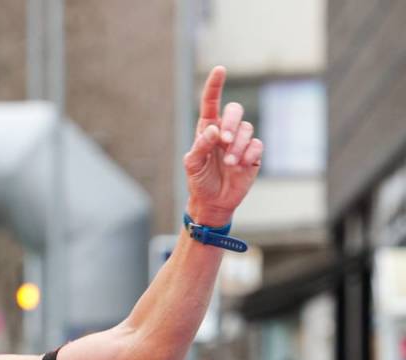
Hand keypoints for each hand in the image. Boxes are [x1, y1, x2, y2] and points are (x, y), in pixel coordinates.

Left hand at [183, 66, 262, 226]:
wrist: (213, 201)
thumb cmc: (199, 180)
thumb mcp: (192, 164)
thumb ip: (200, 146)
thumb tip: (213, 129)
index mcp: (207, 129)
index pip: (211, 102)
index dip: (215, 85)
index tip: (220, 69)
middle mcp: (226, 131)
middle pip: (235, 110)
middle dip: (231, 122)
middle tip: (223, 141)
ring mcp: (241, 142)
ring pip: (247, 129)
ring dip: (237, 146)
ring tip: (229, 164)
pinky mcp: (253, 154)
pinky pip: (256, 145)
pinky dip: (248, 154)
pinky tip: (240, 166)